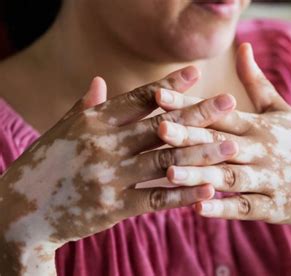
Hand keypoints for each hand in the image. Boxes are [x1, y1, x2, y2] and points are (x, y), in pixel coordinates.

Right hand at [0, 67, 238, 273]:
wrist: (18, 212)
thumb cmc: (44, 166)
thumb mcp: (61, 131)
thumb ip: (85, 107)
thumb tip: (100, 80)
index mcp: (92, 122)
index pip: (139, 99)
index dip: (170, 85)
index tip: (197, 73)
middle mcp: (103, 146)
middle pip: (160, 126)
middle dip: (198, 113)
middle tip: (230, 102)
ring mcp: (109, 177)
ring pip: (165, 161)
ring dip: (201, 153)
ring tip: (231, 145)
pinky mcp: (113, 208)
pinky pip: (156, 199)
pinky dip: (184, 194)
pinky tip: (210, 188)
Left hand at [156, 44, 290, 241]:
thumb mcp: (282, 109)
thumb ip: (257, 81)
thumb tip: (242, 46)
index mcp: (260, 126)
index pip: (220, 113)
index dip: (190, 104)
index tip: (160, 95)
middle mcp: (263, 151)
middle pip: (221, 143)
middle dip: (189, 136)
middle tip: (159, 129)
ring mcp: (270, 180)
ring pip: (230, 177)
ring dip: (200, 175)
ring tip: (169, 172)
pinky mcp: (275, 207)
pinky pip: (246, 208)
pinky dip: (224, 208)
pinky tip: (199, 207)